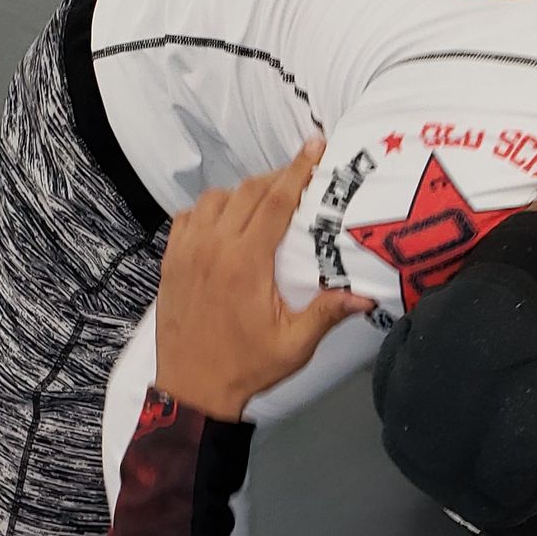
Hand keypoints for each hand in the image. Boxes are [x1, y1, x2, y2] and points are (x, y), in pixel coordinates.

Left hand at [154, 140, 373, 420]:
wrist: (191, 389)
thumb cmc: (246, 367)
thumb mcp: (294, 345)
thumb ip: (327, 314)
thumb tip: (365, 295)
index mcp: (246, 262)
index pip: (276, 201)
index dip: (298, 170)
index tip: (314, 146)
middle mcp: (213, 247)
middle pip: (249, 192)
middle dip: (278, 176)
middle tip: (302, 173)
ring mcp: (187, 252)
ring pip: (216, 199)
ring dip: (244, 192)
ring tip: (266, 200)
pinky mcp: (171, 262)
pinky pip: (188, 217)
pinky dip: (210, 209)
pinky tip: (225, 220)